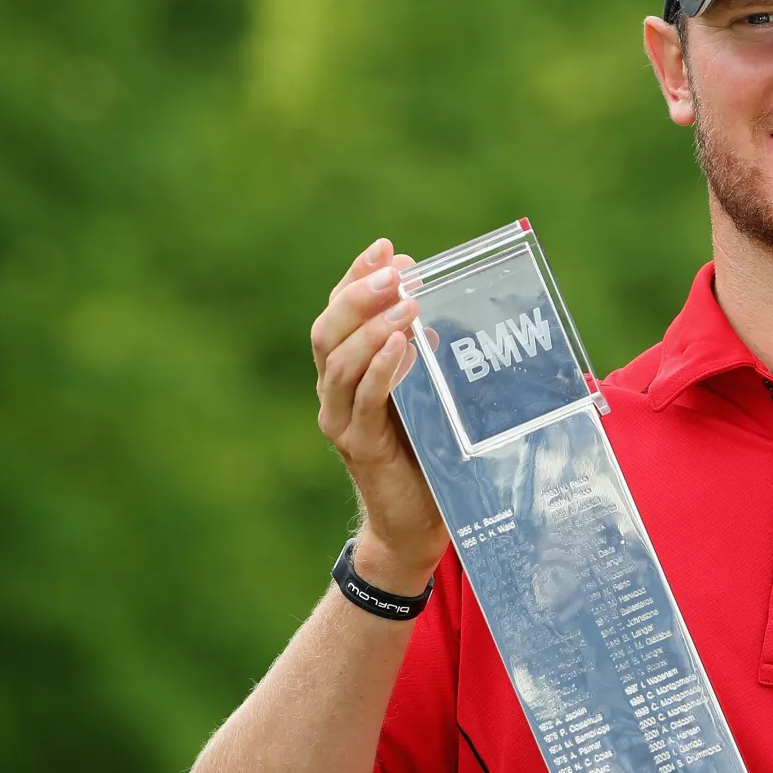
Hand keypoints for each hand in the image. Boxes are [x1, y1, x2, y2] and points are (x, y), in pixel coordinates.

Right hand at [312, 238, 446, 592]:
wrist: (416, 525)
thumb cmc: (428, 456)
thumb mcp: (432, 397)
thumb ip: (431, 361)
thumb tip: (444, 317)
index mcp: (348, 372)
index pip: (340, 312)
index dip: (356, 277)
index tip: (386, 248)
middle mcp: (334, 392)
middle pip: (329, 330)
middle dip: (359, 293)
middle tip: (395, 271)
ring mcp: (340, 420)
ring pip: (340, 362)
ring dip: (373, 327)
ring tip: (406, 303)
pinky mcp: (359, 447)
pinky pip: (364, 401)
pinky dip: (382, 370)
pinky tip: (404, 346)